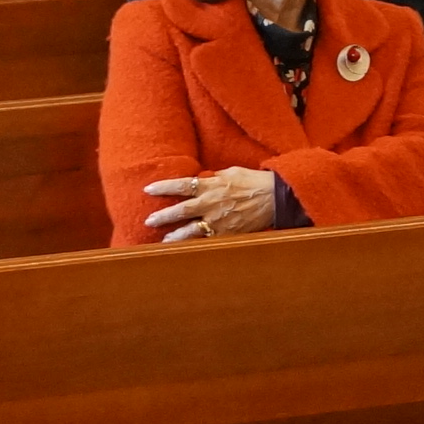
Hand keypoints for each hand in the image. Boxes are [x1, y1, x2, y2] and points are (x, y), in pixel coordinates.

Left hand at [143, 167, 283, 239]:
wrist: (275, 197)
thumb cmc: (254, 182)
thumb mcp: (232, 173)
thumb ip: (214, 177)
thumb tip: (202, 179)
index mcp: (212, 185)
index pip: (182, 185)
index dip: (164, 187)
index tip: (148, 189)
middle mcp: (211, 203)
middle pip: (181, 210)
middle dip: (163, 216)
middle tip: (148, 221)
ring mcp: (218, 220)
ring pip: (191, 231)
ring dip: (175, 236)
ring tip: (164, 241)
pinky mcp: (227, 233)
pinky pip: (207, 241)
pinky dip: (196, 245)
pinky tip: (187, 250)